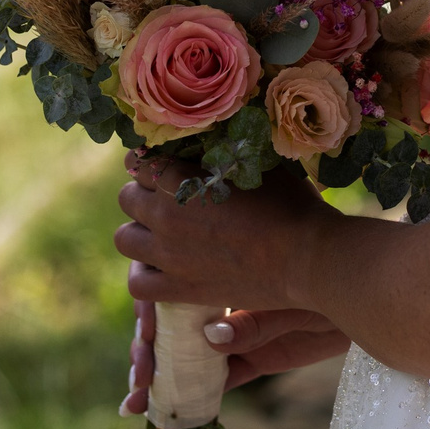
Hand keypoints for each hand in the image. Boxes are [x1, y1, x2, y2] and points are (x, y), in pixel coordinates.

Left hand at [114, 156, 332, 313]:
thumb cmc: (290, 204)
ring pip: (123, 239)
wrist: (306, 257)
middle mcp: (166, 216)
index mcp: (182, 181)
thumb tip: (209, 139)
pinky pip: (138, 284)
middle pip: (127, 198)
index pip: (140, 163)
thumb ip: (223, 152)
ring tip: (159, 232)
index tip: (157, 164)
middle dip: (142, 193)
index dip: (145, 161)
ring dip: (138, 231)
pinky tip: (160, 268)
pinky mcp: (180, 289)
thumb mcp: (256, 164)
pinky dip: (143, 274)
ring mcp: (169, 256)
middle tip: (164, 197)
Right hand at [121, 297, 350, 412]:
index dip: (151, 310)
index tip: (145, 333)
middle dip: (147, 349)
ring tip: (138, 398)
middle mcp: (219, 298)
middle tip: (142, 376)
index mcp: (219, 268)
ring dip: (159, 375)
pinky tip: (157, 409)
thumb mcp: (288, 297)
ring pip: (184, 355)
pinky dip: (187, 397)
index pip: (170, 285)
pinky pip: (214, 381)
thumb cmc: (327, 275)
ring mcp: (234, 331)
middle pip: (169, 324)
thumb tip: (212, 337)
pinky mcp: (252, 360)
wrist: (365, 288)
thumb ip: (253, 319)